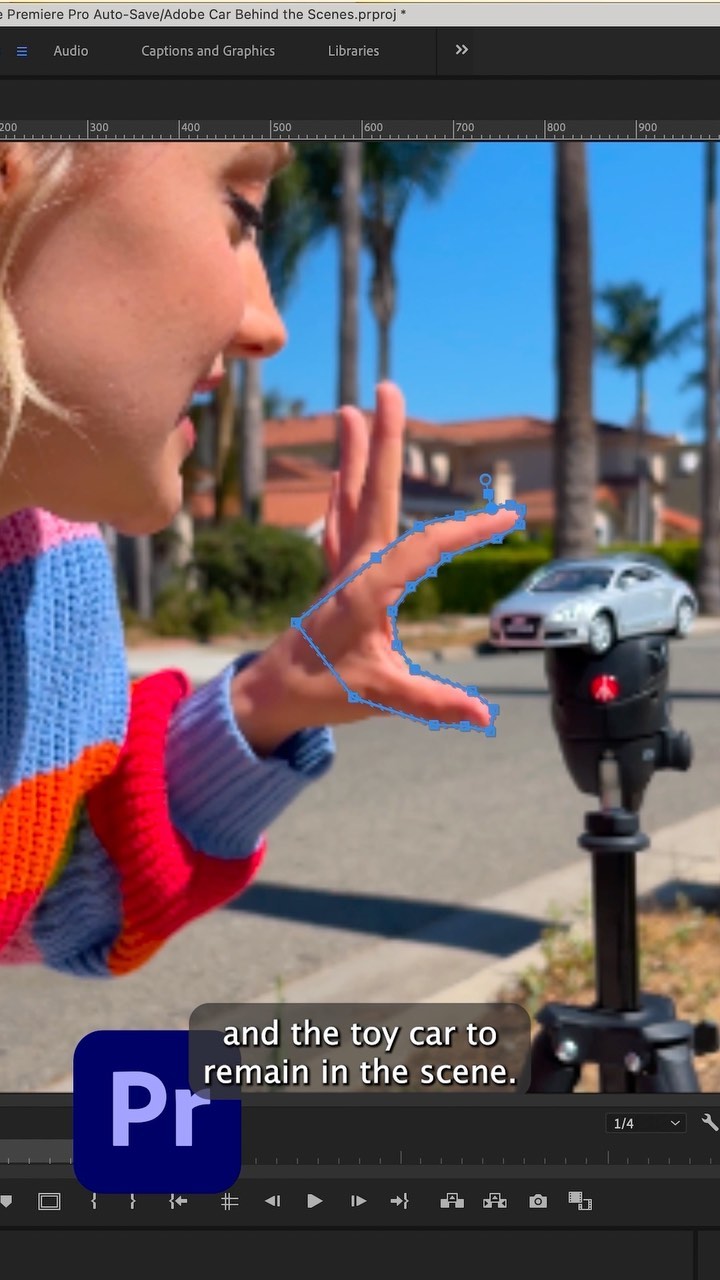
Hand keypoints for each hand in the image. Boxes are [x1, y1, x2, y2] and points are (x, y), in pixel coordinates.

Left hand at [231, 382, 521, 753]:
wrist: (271, 694)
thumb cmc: (323, 693)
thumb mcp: (380, 699)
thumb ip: (431, 702)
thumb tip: (481, 715)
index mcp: (369, 590)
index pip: (426, 546)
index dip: (468, 530)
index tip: (507, 516)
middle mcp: (353, 568)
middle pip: (374, 494)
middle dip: (384, 442)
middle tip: (387, 389)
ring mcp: (339, 567)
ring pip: (350, 499)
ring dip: (355, 454)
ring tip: (353, 409)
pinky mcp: (332, 575)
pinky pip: (339, 521)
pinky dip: (344, 490)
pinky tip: (345, 471)